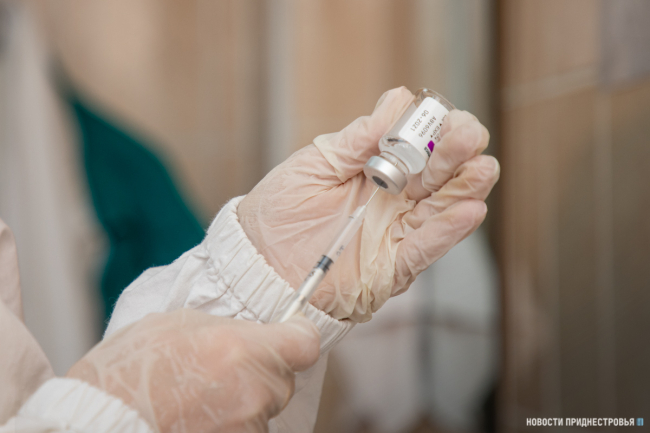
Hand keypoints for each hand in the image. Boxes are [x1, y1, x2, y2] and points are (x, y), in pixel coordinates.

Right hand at [67, 309, 319, 432]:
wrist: (97, 426)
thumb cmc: (126, 375)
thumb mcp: (173, 325)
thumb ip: (223, 326)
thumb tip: (247, 330)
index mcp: (239, 348)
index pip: (305, 344)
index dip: (297, 336)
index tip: (288, 334)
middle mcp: (252, 391)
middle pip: (283, 378)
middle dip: (260, 371)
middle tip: (221, 370)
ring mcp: (246, 427)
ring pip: (263, 408)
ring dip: (243, 402)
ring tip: (198, 399)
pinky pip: (247, 429)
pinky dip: (230, 424)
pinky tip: (196, 418)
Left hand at [238, 87, 498, 321]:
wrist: (257, 261)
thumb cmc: (280, 211)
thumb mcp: (316, 165)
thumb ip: (359, 140)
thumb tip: (398, 100)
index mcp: (380, 173)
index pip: (423, 147)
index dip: (437, 130)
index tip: (441, 115)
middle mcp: (396, 202)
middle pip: (442, 176)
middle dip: (457, 152)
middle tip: (464, 135)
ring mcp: (396, 233)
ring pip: (443, 209)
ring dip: (465, 187)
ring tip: (479, 166)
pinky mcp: (391, 267)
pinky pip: (425, 248)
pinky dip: (447, 230)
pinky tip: (468, 209)